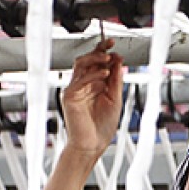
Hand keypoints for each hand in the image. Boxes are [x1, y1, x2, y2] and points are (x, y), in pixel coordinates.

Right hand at [62, 38, 123, 156]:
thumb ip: (116, 81)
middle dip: (98, 50)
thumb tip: (118, 61)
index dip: (104, 52)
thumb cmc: (102, 127)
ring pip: (80, 65)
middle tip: (109, 44)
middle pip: (86, 60)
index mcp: (93, 85)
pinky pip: (80, 80)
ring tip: (107, 58)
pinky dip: (93, 75)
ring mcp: (75, 90)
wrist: (92, 145)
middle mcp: (82, 85)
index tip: (113, 46)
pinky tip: (105, 74)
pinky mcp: (70, 97)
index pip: (96, 63)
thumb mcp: (114, 99)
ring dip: (94, 59)